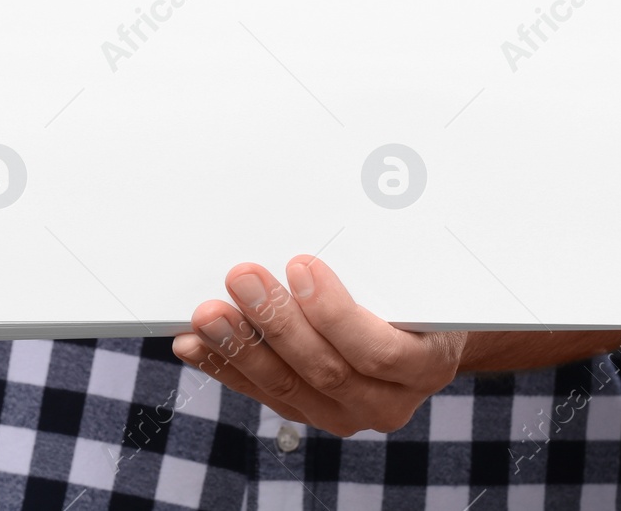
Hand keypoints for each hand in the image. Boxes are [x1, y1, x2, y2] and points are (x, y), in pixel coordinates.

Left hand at [170, 256, 467, 437]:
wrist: (422, 339)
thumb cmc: (418, 295)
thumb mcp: (419, 276)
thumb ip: (383, 262)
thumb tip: (329, 206)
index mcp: (424, 365)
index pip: (378, 350)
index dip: (336, 313)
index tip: (301, 265)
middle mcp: (387, 402)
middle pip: (325, 369)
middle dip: (277, 322)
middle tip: (242, 277)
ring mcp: (344, 414)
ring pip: (287, 385)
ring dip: (241, 346)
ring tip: (208, 313)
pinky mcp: (308, 412)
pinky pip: (262, 392)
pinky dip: (225, 366)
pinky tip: (195, 344)